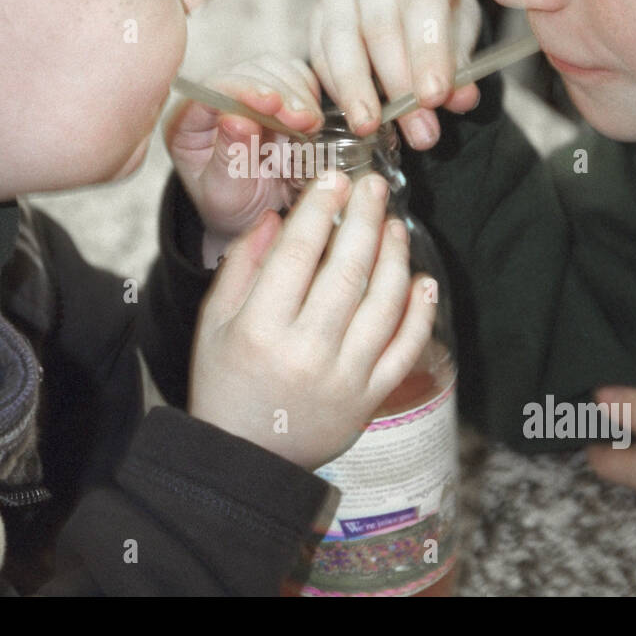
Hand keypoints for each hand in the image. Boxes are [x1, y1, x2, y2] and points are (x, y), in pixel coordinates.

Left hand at [164, 55, 323, 263]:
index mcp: (186, 122)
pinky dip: (309, 93)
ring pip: (272, 68)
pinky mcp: (273, 90)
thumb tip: (237, 119)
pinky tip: (311, 120)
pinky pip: (294, 76)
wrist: (256, 214)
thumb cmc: (233, 207)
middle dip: (280, 92)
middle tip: (304, 121)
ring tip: (310, 125)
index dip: (242, 89)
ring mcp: (245, 90)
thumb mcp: (226, 194)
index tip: (272, 103)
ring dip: (298, 93)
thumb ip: (229, 158)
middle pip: (246, 72)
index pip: (210, 90)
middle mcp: (213, 99)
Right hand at [189, 171, 436, 469]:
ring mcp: (344, 378)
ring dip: (395, 257)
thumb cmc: (225, 382)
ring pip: (383, 304)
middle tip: (374, 187)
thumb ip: (242, 266)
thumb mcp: (214, 321)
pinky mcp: (370, 398)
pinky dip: (420, 312)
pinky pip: (405, 349)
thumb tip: (276, 216)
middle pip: (347, 271)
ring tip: (395, 226)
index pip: (297, 253)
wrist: (245, 457)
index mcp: (260, 329)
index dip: (319, 209)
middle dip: (365, 219)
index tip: (334, 178)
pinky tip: (421, 280)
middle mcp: (306, 352)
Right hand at [309, 0, 482, 149]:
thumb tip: (461, 98)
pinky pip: (319, 52)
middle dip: (397, 79)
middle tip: (415, 125)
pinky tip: (354, 113)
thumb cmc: (438, 10)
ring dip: (358, 89)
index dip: (427, 49)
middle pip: (378, 20)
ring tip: (374, 126)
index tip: (434, 95)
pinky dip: (336, 87)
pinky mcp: (315, 12)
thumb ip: (460, 62)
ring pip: (340, 37)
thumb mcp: (460, 29)